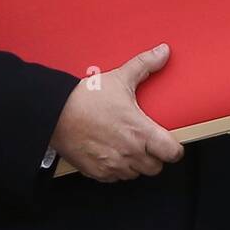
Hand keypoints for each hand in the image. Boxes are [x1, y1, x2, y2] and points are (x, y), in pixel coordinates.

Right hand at [50, 43, 184, 180]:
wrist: (55, 114)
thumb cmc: (88, 98)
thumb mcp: (120, 78)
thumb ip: (145, 65)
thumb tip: (164, 51)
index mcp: (140, 132)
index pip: (172, 153)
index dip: (174, 149)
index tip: (170, 143)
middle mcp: (129, 153)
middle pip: (155, 167)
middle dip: (155, 157)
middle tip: (148, 143)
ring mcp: (112, 165)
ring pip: (135, 174)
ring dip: (136, 164)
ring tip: (129, 147)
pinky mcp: (96, 172)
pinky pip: (115, 178)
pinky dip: (116, 170)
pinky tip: (112, 153)